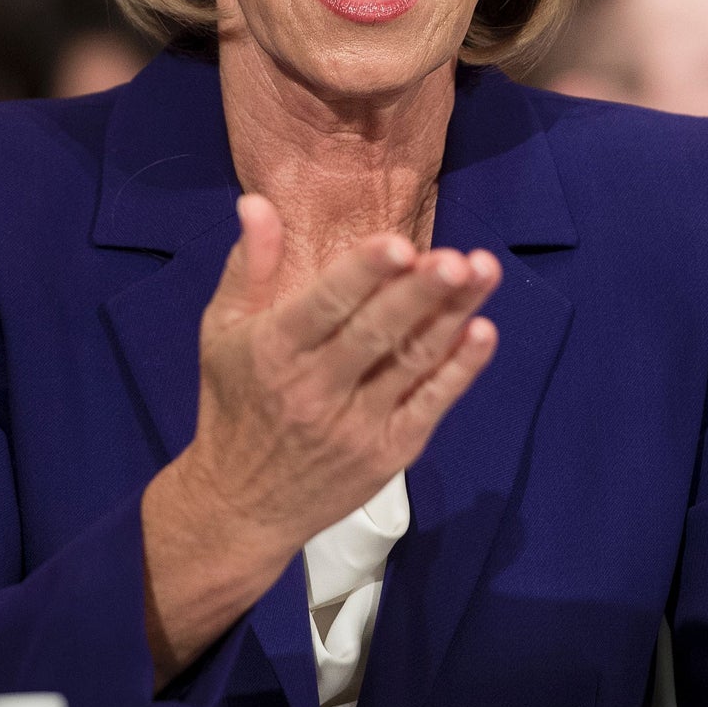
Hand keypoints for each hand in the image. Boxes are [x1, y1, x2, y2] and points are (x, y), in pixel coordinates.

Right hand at [142, 195, 500, 678]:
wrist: (242, 505)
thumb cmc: (234, 404)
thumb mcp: (223, 332)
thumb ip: (249, 266)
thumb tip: (257, 201)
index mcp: (274, 350)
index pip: (322, 306)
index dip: (361, 274)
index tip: (398, 243)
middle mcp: (315, 388)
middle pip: (375, 334)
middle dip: (418, 294)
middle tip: (457, 259)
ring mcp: (356, 424)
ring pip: (411, 362)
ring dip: (452, 317)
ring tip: (485, 273)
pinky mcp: (388, 451)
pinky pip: (430, 404)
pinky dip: (460, 370)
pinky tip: (483, 332)